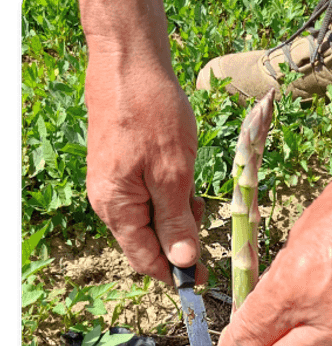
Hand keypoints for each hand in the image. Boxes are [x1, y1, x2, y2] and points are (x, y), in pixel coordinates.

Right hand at [84, 57, 203, 284]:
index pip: (146, 259)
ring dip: (178, 216)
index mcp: (117, 209)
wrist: (131, 64)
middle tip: (208, 227)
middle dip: (180, 242)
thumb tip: (183, 262)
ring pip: (151, 217)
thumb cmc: (153, 115)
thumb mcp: (173, 174)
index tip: (206, 280)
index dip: (177, 274)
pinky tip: (186, 181)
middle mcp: (109, 201)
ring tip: (197, 197)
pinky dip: (171, 195)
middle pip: (148, 241)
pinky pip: (149, 194)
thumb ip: (176, 221)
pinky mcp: (123, 165)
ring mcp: (114, 182)